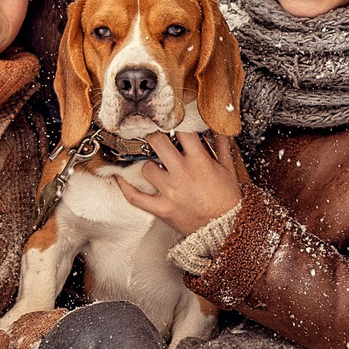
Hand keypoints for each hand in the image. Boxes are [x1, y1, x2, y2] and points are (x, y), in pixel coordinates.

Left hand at [123, 131, 242, 235]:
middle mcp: (182, 173)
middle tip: (153, 135)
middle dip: (154, 136)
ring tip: (153, 164)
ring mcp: (169, 191)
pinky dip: (125, 187)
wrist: (225, 227)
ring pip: (146, 167)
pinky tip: (119, 177)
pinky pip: (135, 197)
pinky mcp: (161, 208)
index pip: (182, 131)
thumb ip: (221, 144)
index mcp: (199, 160)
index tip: (172, 120)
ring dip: (148, 163)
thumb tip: (214, 125)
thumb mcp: (228, 168)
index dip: (176, 122)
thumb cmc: (227, 199)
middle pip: (157, 142)